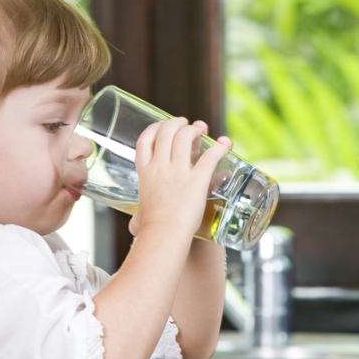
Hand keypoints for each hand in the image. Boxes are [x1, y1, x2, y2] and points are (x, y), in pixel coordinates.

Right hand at [128, 118, 229, 237]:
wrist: (164, 235)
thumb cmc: (152, 229)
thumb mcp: (140, 214)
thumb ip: (139, 216)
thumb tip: (134, 228)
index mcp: (145, 172)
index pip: (144, 141)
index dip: (154, 129)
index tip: (161, 126)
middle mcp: (160, 167)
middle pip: (166, 132)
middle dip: (176, 123)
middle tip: (185, 124)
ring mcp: (178, 172)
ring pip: (185, 137)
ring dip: (194, 130)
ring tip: (200, 129)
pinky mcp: (197, 180)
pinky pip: (210, 157)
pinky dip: (219, 148)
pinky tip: (224, 145)